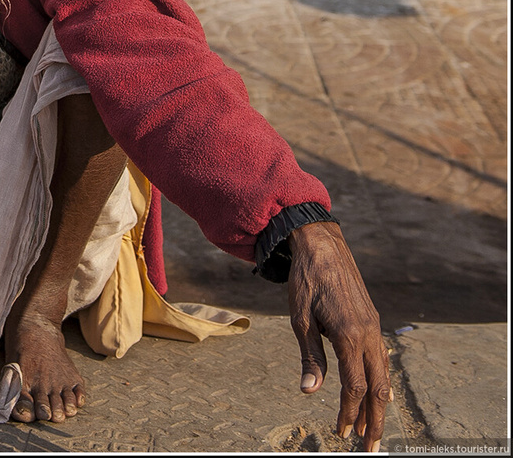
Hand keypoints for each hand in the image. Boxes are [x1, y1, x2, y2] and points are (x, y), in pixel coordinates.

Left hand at [287, 221, 390, 451]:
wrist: (322, 246)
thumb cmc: (306, 281)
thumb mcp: (300, 319)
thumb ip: (310, 357)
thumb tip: (310, 392)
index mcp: (349, 335)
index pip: (355, 387)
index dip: (349, 413)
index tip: (342, 433)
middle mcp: (368, 334)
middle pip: (377, 388)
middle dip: (374, 420)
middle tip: (369, 447)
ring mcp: (373, 327)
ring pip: (384, 374)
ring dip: (380, 404)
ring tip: (375, 427)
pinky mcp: (371, 320)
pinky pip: (381, 358)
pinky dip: (381, 380)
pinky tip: (378, 391)